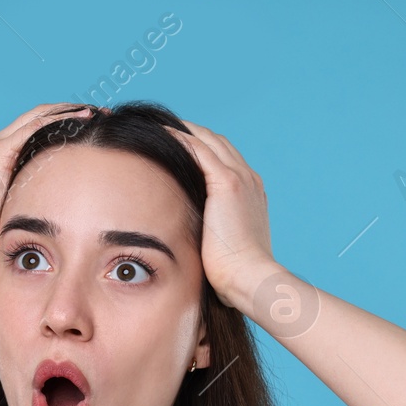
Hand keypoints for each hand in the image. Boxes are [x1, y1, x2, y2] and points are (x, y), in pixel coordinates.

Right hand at [0, 102, 92, 272]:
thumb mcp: (9, 216)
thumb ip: (24, 210)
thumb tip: (41, 228)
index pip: (32, 133)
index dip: (59, 127)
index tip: (86, 130)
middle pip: (36, 118)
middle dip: (68, 113)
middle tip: (97, 114)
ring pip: (38, 117)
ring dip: (68, 112)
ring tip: (95, 113)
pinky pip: (35, 127)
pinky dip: (59, 119)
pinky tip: (81, 118)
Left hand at [164, 120, 278, 308]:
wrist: (250, 279)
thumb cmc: (235, 275)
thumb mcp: (223, 247)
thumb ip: (210, 233)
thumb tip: (188, 240)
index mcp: (250, 193)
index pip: (223, 159)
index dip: (200, 148)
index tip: (175, 147)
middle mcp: (248, 180)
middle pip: (216, 142)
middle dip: (190, 132)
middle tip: (161, 129)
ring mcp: (240, 179)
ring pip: (208, 140)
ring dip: (182, 129)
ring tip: (155, 126)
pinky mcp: (227, 183)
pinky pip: (199, 149)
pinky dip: (180, 138)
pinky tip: (160, 134)